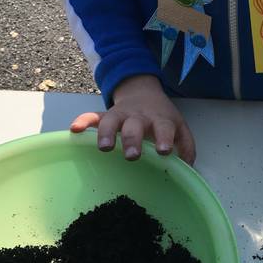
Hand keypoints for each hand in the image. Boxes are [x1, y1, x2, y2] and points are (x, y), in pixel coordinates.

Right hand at [70, 75, 195, 163]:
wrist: (144, 93)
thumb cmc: (163, 120)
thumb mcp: (180, 129)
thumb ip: (186, 148)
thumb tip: (188, 169)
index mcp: (161, 120)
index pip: (164, 128)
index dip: (164, 138)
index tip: (163, 150)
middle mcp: (140, 117)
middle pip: (135, 126)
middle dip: (133, 140)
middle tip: (132, 156)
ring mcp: (121, 115)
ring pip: (112, 121)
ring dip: (107, 133)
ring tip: (105, 147)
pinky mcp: (105, 115)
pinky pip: (92, 116)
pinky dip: (83, 121)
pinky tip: (74, 130)